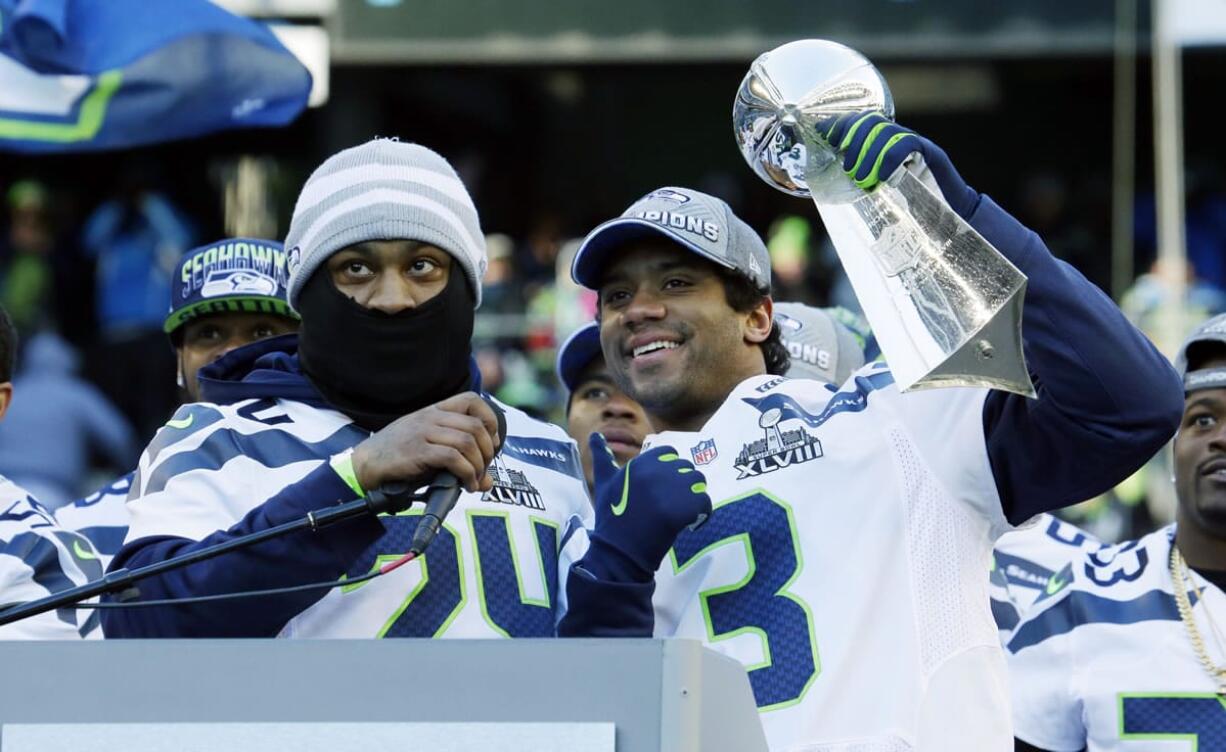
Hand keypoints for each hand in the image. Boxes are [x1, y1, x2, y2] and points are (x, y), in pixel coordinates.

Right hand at [351, 392, 500, 492]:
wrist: (364, 465)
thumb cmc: (397, 458)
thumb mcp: (428, 449)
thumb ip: (458, 458)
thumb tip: (488, 482)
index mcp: (433, 411)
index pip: (471, 400)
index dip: (489, 420)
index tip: (492, 443)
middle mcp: (430, 417)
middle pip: (476, 425)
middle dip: (488, 451)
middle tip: (484, 469)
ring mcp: (423, 432)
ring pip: (468, 441)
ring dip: (479, 465)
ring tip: (476, 480)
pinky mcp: (417, 451)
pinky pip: (453, 458)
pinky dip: (467, 473)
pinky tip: (467, 484)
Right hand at [588, 433, 710, 575]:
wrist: (619, 551)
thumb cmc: (611, 517)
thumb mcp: (603, 482)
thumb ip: (602, 456)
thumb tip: (595, 434)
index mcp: (641, 462)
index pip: (670, 453)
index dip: (669, 471)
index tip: (662, 488)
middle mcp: (658, 470)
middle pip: (686, 468)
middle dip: (682, 486)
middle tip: (670, 506)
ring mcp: (672, 488)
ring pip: (699, 483)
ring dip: (693, 498)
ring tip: (681, 514)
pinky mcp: (685, 508)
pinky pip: (705, 503)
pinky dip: (701, 515)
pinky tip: (688, 524)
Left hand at [823, 111, 978, 218]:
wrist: (950, 216)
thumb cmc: (911, 207)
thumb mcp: (878, 194)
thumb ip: (858, 184)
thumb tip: (825, 187)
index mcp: (884, 145)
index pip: (859, 122)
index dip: (840, 125)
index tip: (825, 137)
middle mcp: (898, 138)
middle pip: (871, 121)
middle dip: (852, 138)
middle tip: (846, 165)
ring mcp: (915, 143)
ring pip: (886, 131)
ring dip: (868, 153)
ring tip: (860, 176)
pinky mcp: (931, 153)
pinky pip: (906, 144)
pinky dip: (890, 159)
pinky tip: (883, 177)